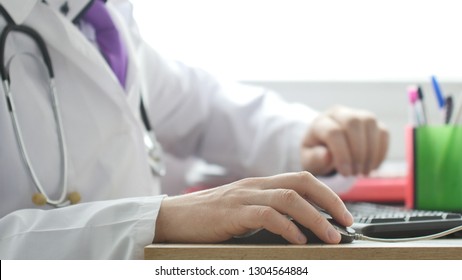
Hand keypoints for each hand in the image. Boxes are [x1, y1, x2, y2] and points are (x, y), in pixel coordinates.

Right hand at [153, 172, 353, 243]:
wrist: (174, 217)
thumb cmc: (208, 217)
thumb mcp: (242, 209)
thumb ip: (266, 211)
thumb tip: (298, 227)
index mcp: (259, 184)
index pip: (301, 179)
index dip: (327, 193)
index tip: (343, 213)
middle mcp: (255, 185)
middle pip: (301, 182)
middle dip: (330, 200)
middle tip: (347, 222)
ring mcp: (244, 196)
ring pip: (289, 198)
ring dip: (315, 217)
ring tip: (330, 236)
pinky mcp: (233, 212)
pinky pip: (267, 215)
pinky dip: (287, 228)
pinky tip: (297, 241)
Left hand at [300, 105, 388, 175]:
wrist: (324, 146)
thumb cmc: (316, 154)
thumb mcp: (309, 160)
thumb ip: (314, 159)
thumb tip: (327, 156)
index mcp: (320, 122)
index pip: (333, 132)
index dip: (342, 155)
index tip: (345, 174)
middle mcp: (338, 113)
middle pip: (353, 123)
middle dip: (358, 152)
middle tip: (356, 173)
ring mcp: (357, 114)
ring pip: (370, 123)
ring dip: (371, 152)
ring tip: (364, 172)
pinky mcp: (371, 122)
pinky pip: (382, 132)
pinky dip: (381, 151)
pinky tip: (373, 167)